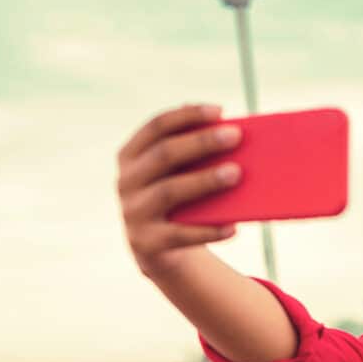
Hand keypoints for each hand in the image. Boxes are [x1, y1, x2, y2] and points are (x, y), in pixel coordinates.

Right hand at [115, 103, 242, 277]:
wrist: (158, 250)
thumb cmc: (177, 200)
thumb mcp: (176, 174)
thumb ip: (191, 152)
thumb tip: (230, 132)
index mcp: (130, 155)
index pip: (157, 126)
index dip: (187, 116)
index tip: (220, 111)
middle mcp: (126, 181)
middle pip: (164, 155)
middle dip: (201, 142)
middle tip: (235, 136)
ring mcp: (133, 213)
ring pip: (170, 191)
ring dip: (205, 180)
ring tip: (236, 173)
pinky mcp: (147, 244)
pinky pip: (181, 235)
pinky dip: (209, 230)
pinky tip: (234, 226)